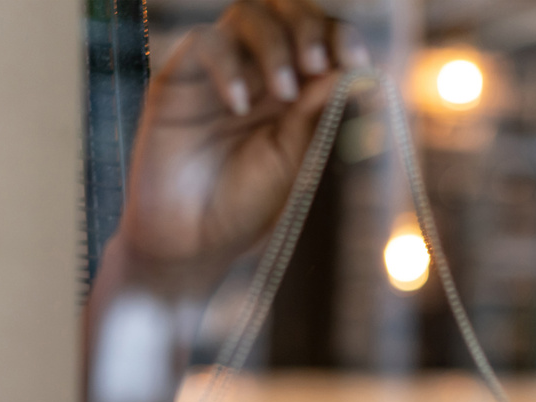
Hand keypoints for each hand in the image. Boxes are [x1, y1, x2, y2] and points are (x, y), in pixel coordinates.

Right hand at [117, 0, 360, 285]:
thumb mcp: (293, 164)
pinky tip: (239, 106)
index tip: (356, 61)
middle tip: (317, 63)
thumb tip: (352, 73)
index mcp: (297, 91)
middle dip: (309, 26)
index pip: (323, 38)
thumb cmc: (244, 208)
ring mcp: (219, 72)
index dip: (341, 38)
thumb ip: (317, 118)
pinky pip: (205, 44)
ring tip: (285, 92)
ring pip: (247, 15)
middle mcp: (259, 72)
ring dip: (274, 44)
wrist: (191, 244)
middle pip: (286, 10)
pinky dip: (229, 67)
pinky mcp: (179, 80)